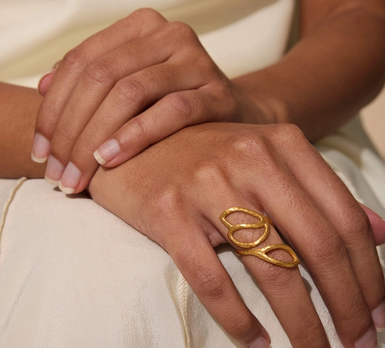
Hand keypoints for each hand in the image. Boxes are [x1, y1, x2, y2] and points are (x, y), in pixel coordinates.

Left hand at [31, 8, 271, 193]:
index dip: (54, 109)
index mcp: (141, 28)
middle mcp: (168, 35)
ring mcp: (196, 61)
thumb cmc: (175, 103)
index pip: (82, 62)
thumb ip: (92, 81)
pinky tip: (111, 159)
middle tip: (58, 173)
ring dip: (96, 137)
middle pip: (101, 78)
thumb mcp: (131, 86)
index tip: (41, 152)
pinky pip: (172, 111)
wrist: (235, 113)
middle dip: (71, 130)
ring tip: (78, 173)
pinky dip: (137, 134)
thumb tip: (43, 88)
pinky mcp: (218, 93)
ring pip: (131, 92)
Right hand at [88, 122, 384, 347]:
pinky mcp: (168, 211)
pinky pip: (211, 279)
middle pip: (317, 244)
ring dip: (302, 324)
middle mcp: (249, 159)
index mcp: (282, 143)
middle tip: (359, 345)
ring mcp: (206, 184)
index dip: (367, 272)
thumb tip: (383, 231)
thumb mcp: (268, 159)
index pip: (344, 218)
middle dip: (346, 305)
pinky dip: (238, 318)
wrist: (138, 141)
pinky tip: (258, 341)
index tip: (377, 313)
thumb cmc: (206, 156)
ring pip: (270, 268)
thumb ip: (322, 191)